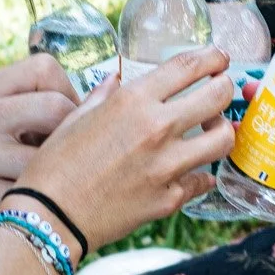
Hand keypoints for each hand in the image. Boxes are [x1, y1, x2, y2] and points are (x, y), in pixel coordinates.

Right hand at [0, 54, 78, 264]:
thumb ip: (34, 109)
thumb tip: (112, 90)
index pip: (45, 68)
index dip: (73, 94)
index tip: (74, 124)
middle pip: (54, 106)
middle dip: (75, 136)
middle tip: (74, 163)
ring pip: (50, 154)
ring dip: (63, 176)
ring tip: (56, 190)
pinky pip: (34, 192)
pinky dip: (46, 205)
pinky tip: (40, 213)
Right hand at [17, 47, 233, 249]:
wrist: (49, 217)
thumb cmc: (54, 166)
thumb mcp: (75, 119)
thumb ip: (103, 96)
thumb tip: (117, 80)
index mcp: (133, 102)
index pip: (189, 66)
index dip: (212, 58)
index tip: (219, 59)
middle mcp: (156, 129)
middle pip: (218, 96)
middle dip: (225, 89)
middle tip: (220, 92)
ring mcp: (167, 166)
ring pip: (223, 139)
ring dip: (222, 130)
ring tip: (211, 132)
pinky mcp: (170, 199)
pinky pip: (203, 180)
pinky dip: (201, 175)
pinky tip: (192, 172)